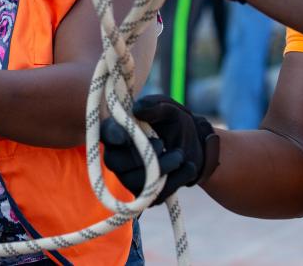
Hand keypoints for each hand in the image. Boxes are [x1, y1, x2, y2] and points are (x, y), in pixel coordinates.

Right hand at [100, 94, 218, 204]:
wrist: (197, 146)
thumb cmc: (175, 123)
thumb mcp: (169, 110)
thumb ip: (154, 107)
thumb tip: (137, 110)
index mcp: (118, 129)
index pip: (105, 133)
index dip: (112, 136)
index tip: (125, 137)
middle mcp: (116, 155)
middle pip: (116, 162)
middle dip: (143, 155)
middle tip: (162, 143)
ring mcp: (128, 178)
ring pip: (135, 181)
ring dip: (162, 167)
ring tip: (179, 155)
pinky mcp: (144, 195)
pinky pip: (154, 195)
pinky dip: (175, 180)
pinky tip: (188, 166)